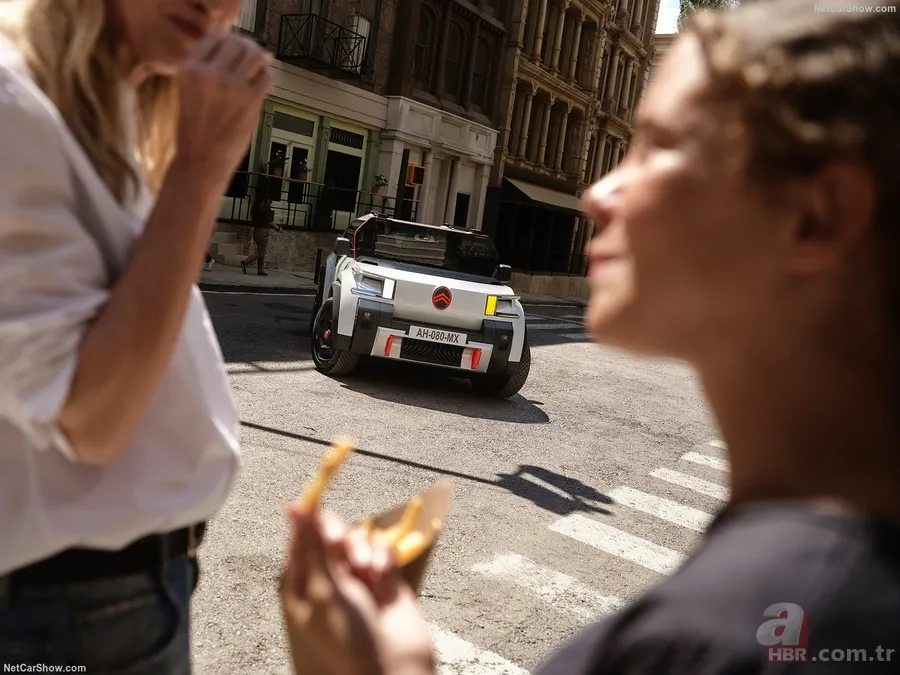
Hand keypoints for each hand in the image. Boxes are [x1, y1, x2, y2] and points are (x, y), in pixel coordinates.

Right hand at [172, 32, 271, 183]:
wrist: (201, 160)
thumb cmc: (195, 128)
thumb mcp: (188, 91)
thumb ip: (205, 69)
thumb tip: (232, 47)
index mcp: (188, 69)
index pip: (214, 38)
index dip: (228, 40)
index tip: (234, 48)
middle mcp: (208, 73)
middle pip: (236, 43)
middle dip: (247, 47)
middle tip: (252, 54)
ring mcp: (231, 86)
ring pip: (255, 55)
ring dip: (260, 59)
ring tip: (259, 66)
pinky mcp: (250, 100)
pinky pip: (266, 77)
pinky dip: (266, 78)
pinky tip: (261, 85)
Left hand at [280, 506, 435, 674]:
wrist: (391, 667)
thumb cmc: (347, 638)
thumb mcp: (323, 590)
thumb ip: (312, 545)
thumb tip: (293, 507)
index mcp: (302, 584)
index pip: (300, 540)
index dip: (307, 521)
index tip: (314, 506)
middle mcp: (328, 577)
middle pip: (330, 535)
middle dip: (337, 535)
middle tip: (338, 542)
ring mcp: (357, 577)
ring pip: (357, 539)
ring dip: (362, 549)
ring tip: (367, 570)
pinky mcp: (384, 577)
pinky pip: (382, 549)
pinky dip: (383, 556)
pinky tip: (382, 574)